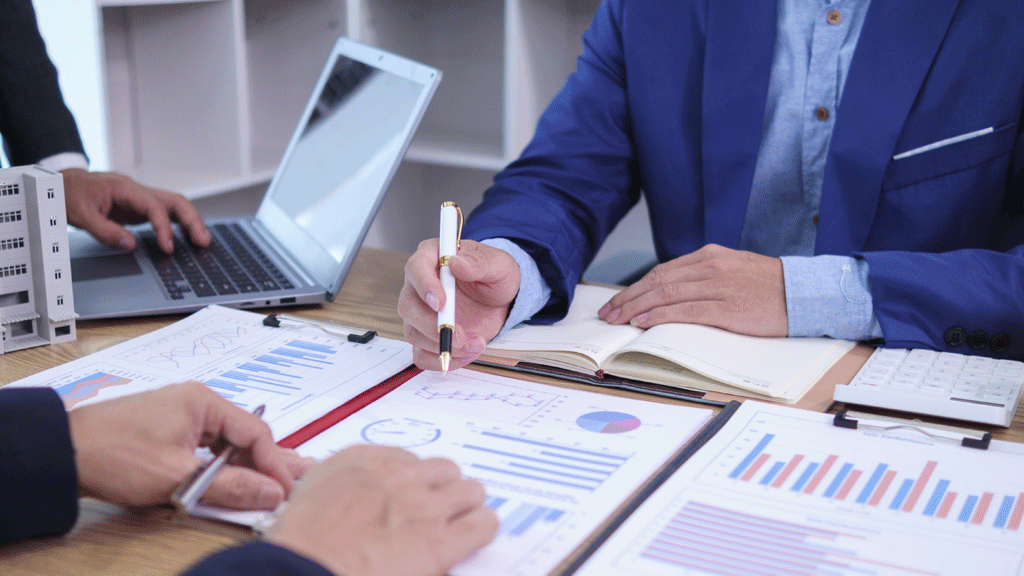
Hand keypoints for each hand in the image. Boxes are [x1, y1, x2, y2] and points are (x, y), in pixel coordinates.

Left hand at [62, 168, 210, 253]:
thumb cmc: (70, 195)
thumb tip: (130, 244)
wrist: (63, 184)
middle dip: (192, 220)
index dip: (163, 227)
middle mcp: (137, 190)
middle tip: (203, 241)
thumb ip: (105, 231)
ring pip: (175, 205)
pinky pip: (167, 212)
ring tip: (202, 241)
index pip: (153, 205)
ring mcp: (141, 198)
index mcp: (124, 188)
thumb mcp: (80, 215)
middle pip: (175, 200)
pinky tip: (188, 237)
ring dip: (191, 222)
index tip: (168, 247)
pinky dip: (180, 224)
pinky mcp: (140, 207)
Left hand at [67, 381, 312, 508]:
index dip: (275, 465)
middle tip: (304, 476)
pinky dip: (226, 466)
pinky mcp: (171, 431)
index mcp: (204, 402)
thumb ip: (230, 486)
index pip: (256, 433)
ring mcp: (184, 416)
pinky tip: (240, 479)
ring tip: (278, 481)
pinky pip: (211, 448)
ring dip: (249, 466)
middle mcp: (198, 403)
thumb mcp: (178, 476)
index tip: (285, 490)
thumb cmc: (113, 454)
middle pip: (247, 435)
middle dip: (272, 460)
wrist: (63, 453)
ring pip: (230, 443)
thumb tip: (271, 492)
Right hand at [268, 445, 498, 575]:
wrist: (303, 569)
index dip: (414, 480)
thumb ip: (336, 485)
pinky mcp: (440, 541)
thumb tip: (345, 493)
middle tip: (440, 507)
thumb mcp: (309, 494)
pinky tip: (476, 536)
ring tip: (463, 520)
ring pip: (470, 491)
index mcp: (364, 462)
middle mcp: (399, 477)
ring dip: (467, 505)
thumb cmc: (299, 543)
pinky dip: (482, 529)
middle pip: (444, 470)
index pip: (407, 459)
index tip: (413, 491)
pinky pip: (482, 524)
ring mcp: (424, 507)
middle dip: (444, 489)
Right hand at [398, 239, 519, 370]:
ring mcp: (420, 313)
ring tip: (476, 344)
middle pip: (408, 306)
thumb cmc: (495, 276)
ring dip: (443, 345)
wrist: (500, 301)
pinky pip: (421, 354)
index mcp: (432, 258)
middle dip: (432, 325)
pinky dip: (442, 359)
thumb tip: (457, 263)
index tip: (441, 303)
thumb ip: (481, 262)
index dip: (425, 286)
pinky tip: (466, 353)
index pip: (416, 268)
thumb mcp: (499, 265)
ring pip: (413, 333)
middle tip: (460, 336)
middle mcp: (419, 285)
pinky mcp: (426, 336)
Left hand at [598, 244, 787, 336]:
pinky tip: (643, 322)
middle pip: (657, 281)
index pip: (662, 271)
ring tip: (618, 319)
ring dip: (636, 308)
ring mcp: (718, 286)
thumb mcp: (733, 269)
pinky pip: (685, 311)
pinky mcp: (727, 308)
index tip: (618, 300)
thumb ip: (705, 276)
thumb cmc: (769, 286)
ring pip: (665, 295)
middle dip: (628, 298)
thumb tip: (673, 291)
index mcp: (710, 256)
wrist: (804, 293)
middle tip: (608, 312)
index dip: (635, 286)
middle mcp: (710, 267)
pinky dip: (660, 316)